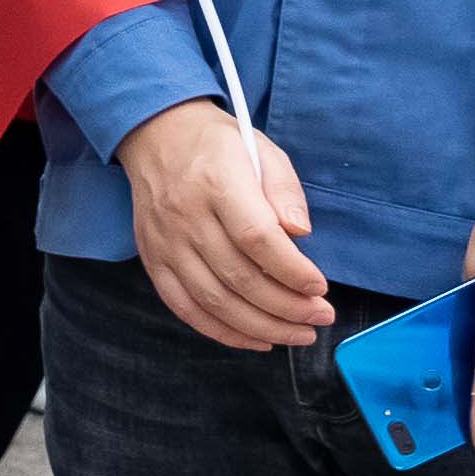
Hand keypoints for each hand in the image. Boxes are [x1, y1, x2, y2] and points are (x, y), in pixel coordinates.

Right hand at [118, 100, 331, 352]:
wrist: (156, 136)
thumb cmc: (219, 146)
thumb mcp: (263, 150)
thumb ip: (285, 191)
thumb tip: (300, 235)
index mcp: (217, 183)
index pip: (255, 238)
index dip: (291, 270)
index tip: (320, 286)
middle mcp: (185, 217)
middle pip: (238, 277)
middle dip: (286, 307)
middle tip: (321, 317)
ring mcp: (165, 242)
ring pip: (213, 301)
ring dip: (261, 327)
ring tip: (298, 335)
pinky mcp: (153, 260)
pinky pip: (184, 307)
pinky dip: (222, 331)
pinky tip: (256, 339)